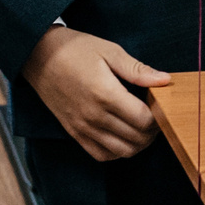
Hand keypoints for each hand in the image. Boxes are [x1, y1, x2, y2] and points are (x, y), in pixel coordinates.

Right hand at [21, 26, 171, 160]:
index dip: (158, 117)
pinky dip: (117, 152)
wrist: (38, 55)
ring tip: (142, 128)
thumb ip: (138, 70)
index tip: (160, 106)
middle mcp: (94, 116)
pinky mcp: (73, 132)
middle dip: (152, 131)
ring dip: (138, 144)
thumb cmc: (76, 49)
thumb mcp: (110, 51)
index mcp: (106, 94)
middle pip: (136, 139)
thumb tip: (165, 80)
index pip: (144, 120)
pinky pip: (101, 154)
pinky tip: (123, 137)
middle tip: (156, 117)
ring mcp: (82, 127)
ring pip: (121, 152)